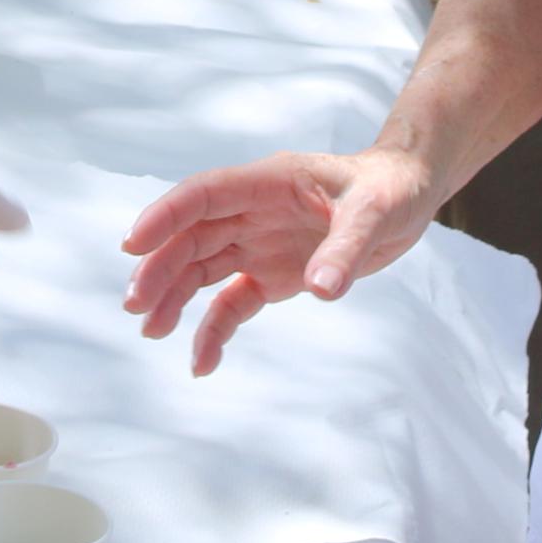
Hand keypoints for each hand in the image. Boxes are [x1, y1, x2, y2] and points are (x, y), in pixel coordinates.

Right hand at [121, 147, 437, 374]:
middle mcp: (252, 211)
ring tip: (152, 330)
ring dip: (173, 297)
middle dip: (160, 268)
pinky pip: (233, 302)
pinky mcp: (271, 274)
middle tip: (137, 306)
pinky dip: (214, 329)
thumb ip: (345, 249)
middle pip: (191, 237)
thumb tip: (321, 290)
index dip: (165, 216)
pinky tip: (202, 360)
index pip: (203, 194)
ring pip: (201, 269)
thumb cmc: (390, 188)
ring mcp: (258, 243)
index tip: (134, 244)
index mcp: (267, 182)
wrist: (408, 195)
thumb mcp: (375, 212)